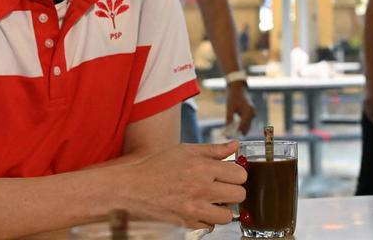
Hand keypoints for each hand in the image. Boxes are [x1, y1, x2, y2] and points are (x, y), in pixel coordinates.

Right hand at [121, 141, 245, 228]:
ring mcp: (195, 209)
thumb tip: (235, 145)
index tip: (228, 173)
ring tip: (210, 199)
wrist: (132, 187)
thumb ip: (213, 149)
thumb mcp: (185, 150)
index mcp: (202, 167)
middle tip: (220, 186)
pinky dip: (207, 218)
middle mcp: (202, 189)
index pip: (240, 174)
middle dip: (232, 190)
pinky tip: (197, 207)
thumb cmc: (155, 166)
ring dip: (222, 208)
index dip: (235, 173)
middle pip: (239, 195)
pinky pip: (211, 226)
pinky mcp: (188, 223)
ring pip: (229, 215)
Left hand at [226, 82, 254, 134]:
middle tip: (231, 138)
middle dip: (239, 132)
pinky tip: (236, 128)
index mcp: (248, 112)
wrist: (237, 87)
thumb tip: (227, 129)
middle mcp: (252, 113)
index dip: (237, 132)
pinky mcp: (250, 112)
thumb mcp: (229, 107)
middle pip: (246, 127)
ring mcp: (252, 112)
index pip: (243, 126)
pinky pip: (247, 121)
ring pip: (247, 124)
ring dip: (241, 129)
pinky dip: (242, 125)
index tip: (230, 137)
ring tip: (233, 134)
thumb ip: (229, 118)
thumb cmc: (233, 96)